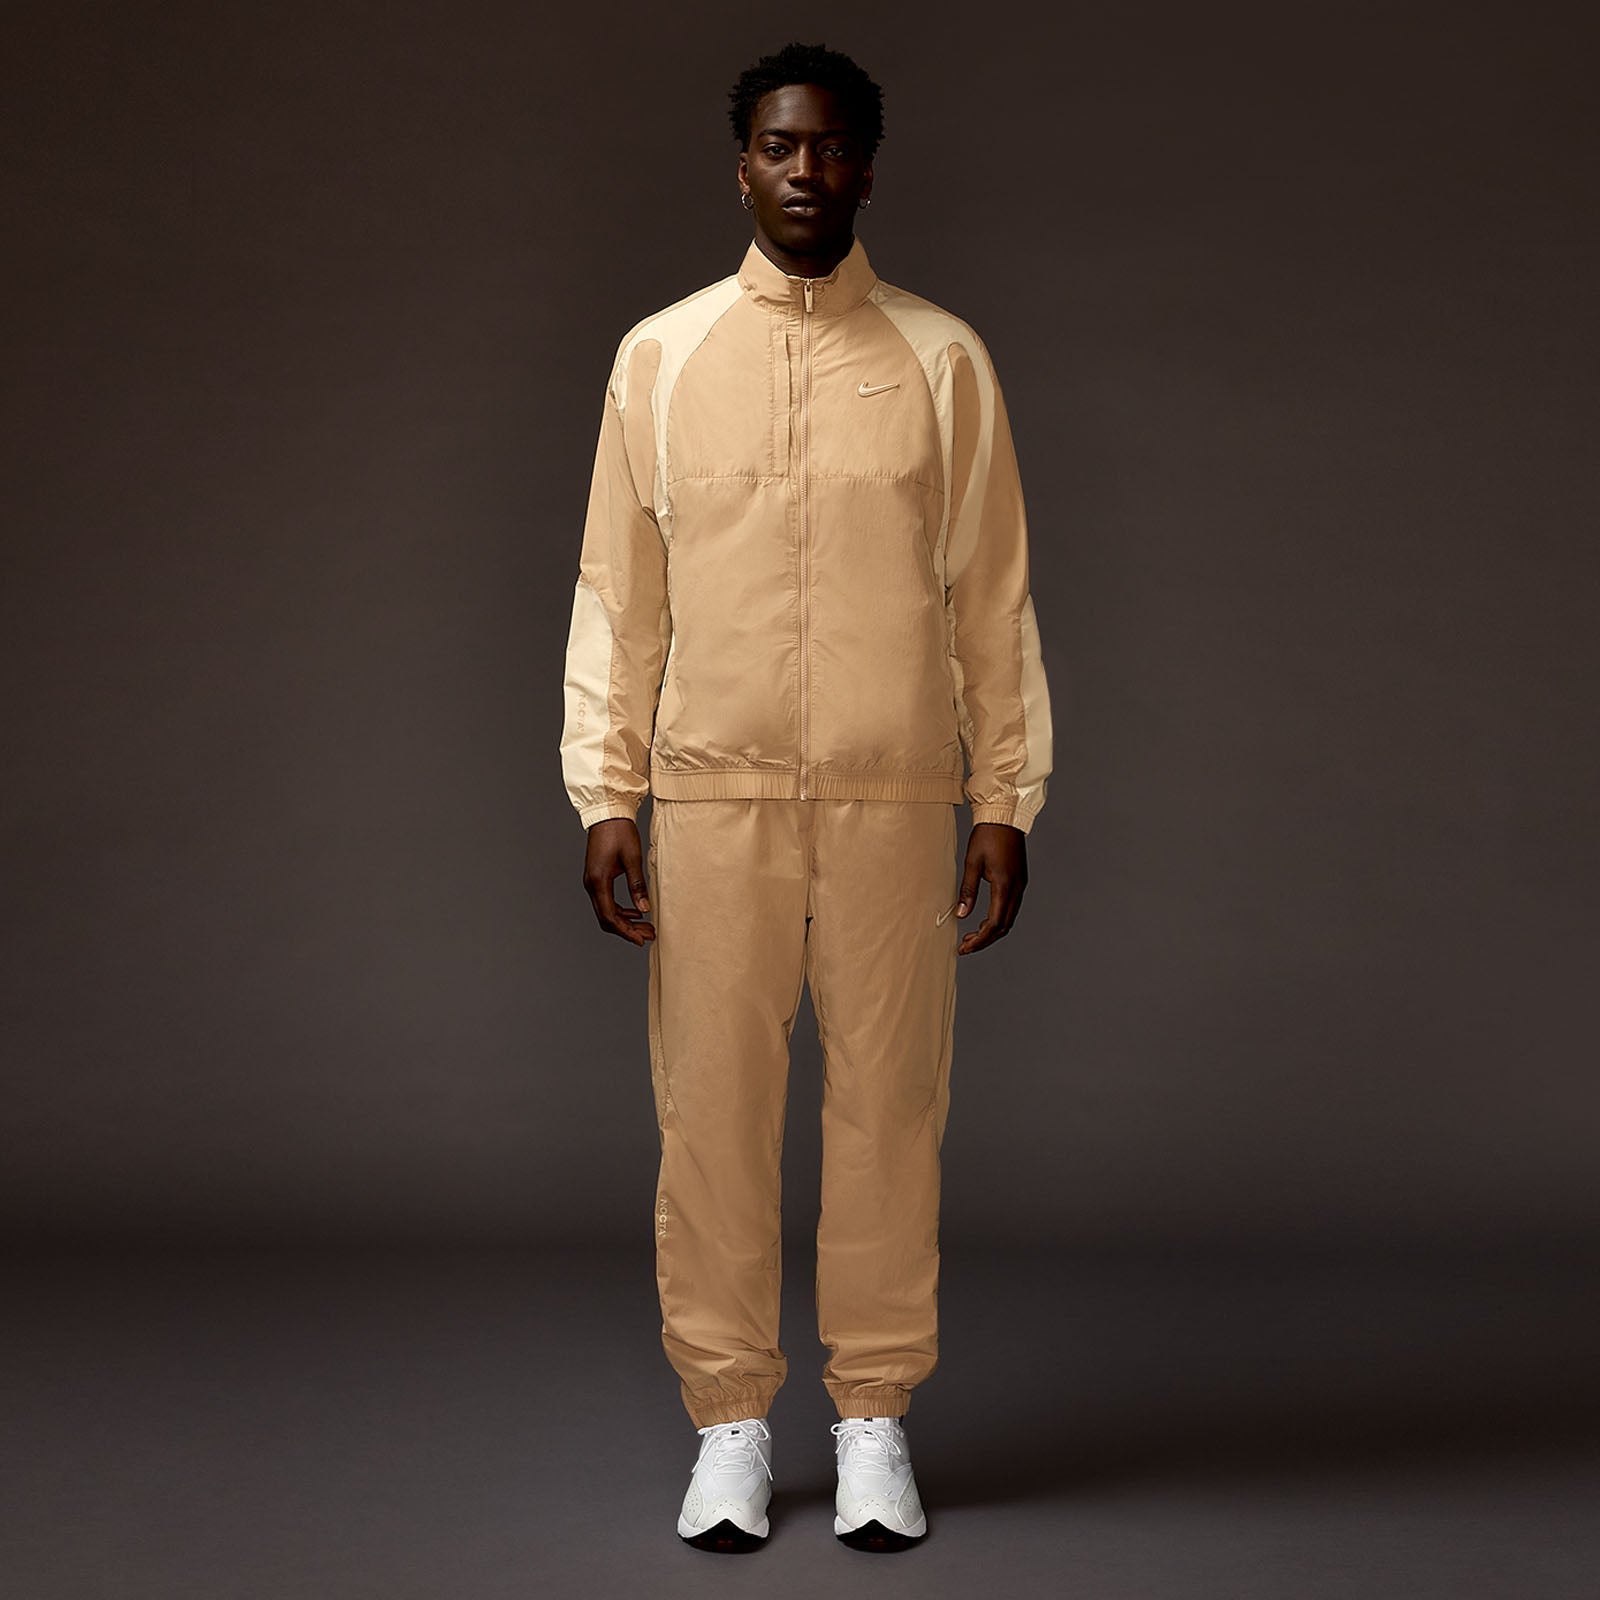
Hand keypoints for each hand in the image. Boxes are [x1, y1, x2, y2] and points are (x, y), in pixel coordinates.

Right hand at [582, 817, 654, 945]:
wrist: (607, 814)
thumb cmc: (620, 832)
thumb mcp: (632, 859)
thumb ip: (637, 885)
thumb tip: (644, 909)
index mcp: (598, 881)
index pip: (610, 916)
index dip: (626, 931)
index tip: (641, 940)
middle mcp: (591, 884)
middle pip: (606, 918)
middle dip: (627, 930)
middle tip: (648, 936)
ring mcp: (592, 881)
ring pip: (606, 911)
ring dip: (625, 921)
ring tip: (646, 927)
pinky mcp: (596, 877)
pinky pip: (606, 901)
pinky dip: (620, 910)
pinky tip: (636, 911)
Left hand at [955, 821, 1027, 954]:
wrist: (1005, 816)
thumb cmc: (987, 835)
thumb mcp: (972, 863)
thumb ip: (967, 891)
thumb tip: (960, 914)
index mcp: (1005, 886)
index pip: (994, 924)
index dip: (979, 940)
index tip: (964, 947)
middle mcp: (1017, 888)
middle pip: (1004, 926)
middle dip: (985, 940)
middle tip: (965, 945)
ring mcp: (1021, 885)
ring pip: (1009, 918)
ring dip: (991, 931)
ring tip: (972, 935)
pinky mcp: (1020, 880)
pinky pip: (1011, 907)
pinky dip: (998, 919)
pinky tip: (984, 919)